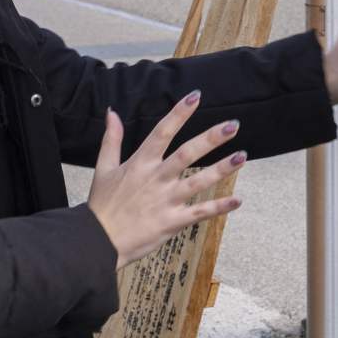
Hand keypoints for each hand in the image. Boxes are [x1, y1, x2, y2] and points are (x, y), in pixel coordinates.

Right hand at [87, 92, 246, 267]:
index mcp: (140, 163)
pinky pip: (199, 213)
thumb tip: (112, 112)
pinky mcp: (171, 222)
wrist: (96, 241)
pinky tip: (237, 200)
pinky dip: (219, 207)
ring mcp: (165, 201)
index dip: (179, 113)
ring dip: (221, 169)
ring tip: (242, 157)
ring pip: (198, 181)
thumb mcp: (103, 168)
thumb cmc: (101, 205)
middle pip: (187, 154)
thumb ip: (111, 139)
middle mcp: (156, 179)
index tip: (196, 96)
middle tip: (233, 125)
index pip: (162, 132)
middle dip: (211, 138)